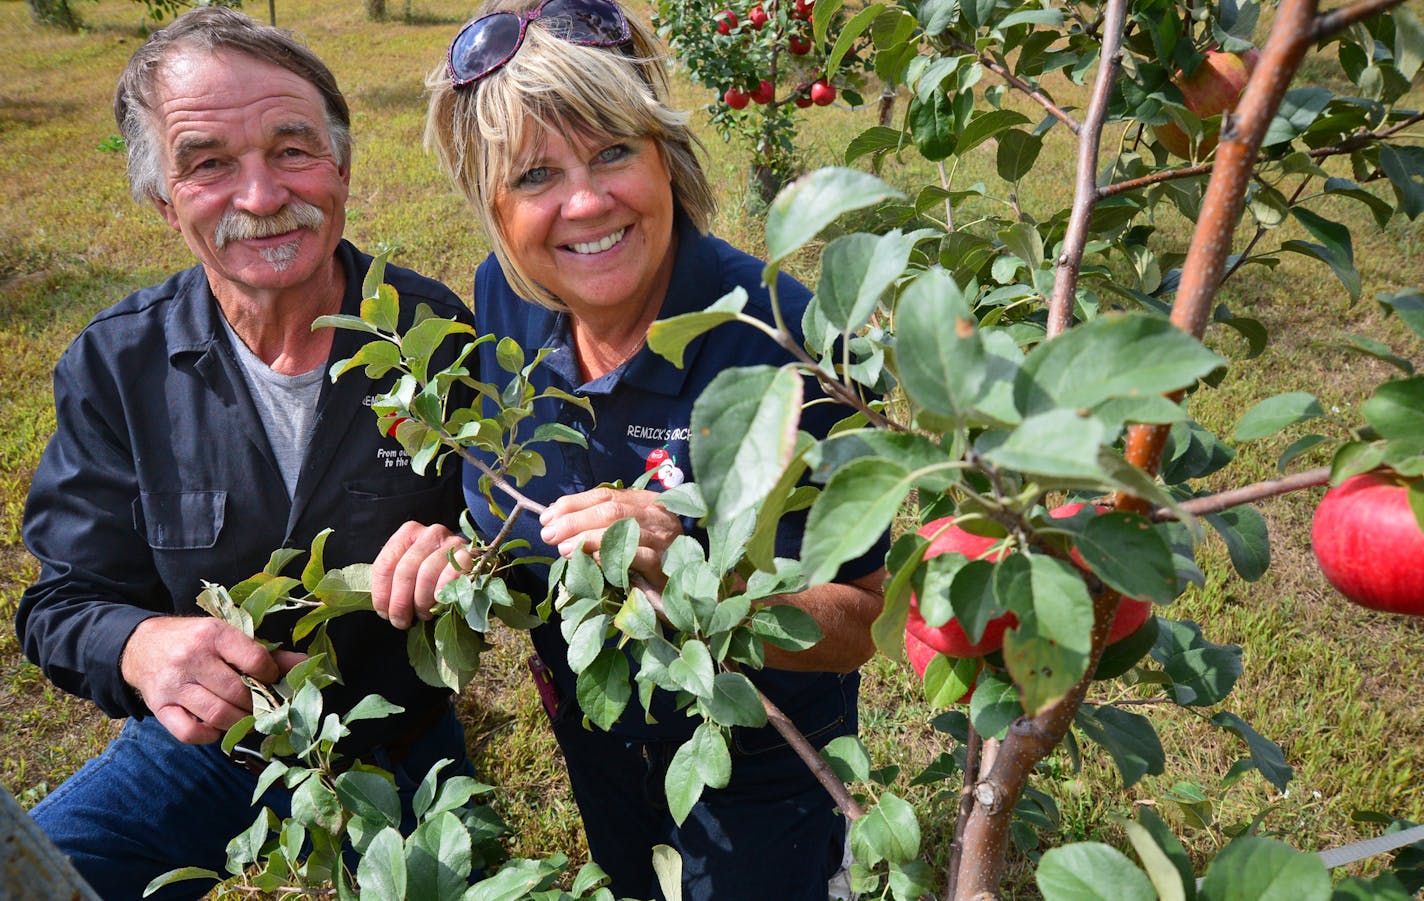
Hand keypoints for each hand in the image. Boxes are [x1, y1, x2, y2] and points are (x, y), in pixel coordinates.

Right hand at [120, 616, 304, 744]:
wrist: (141, 645)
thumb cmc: (194, 640)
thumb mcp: (226, 636)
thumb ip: (264, 652)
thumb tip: (304, 664)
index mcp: (213, 635)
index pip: (254, 660)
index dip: (270, 676)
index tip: (271, 681)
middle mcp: (191, 658)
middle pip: (237, 692)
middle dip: (257, 705)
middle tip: (263, 708)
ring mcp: (173, 685)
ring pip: (218, 715)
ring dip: (240, 722)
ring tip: (247, 719)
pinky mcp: (159, 707)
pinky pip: (190, 733)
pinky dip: (210, 735)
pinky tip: (218, 727)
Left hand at [371, 520, 469, 628]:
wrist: (467, 567)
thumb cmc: (430, 574)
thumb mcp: (408, 571)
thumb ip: (393, 581)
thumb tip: (385, 610)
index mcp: (408, 533)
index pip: (387, 562)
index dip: (382, 592)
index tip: (384, 613)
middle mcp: (430, 533)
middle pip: (406, 569)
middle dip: (400, 601)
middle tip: (401, 621)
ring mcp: (451, 542)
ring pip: (427, 572)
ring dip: (421, 600)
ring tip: (421, 615)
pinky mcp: (468, 554)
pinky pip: (450, 575)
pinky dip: (441, 592)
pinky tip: (438, 602)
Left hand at [539, 488, 683, 585]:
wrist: (687, 593)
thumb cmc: (651, 566)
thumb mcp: (628, 538)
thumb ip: (602, 527)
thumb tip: (560, 524)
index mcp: (647, 504)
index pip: (605, 495)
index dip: (574, 503)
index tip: (549, 515)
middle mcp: (657, 516)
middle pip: (610, 510)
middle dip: (574, 519)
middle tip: (549, 534)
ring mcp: (665, 539)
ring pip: (622, 528)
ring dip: (587, 537)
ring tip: (563, 548)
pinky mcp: (667, 565)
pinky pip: (637, 555)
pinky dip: (612, 554)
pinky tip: (592, 559)